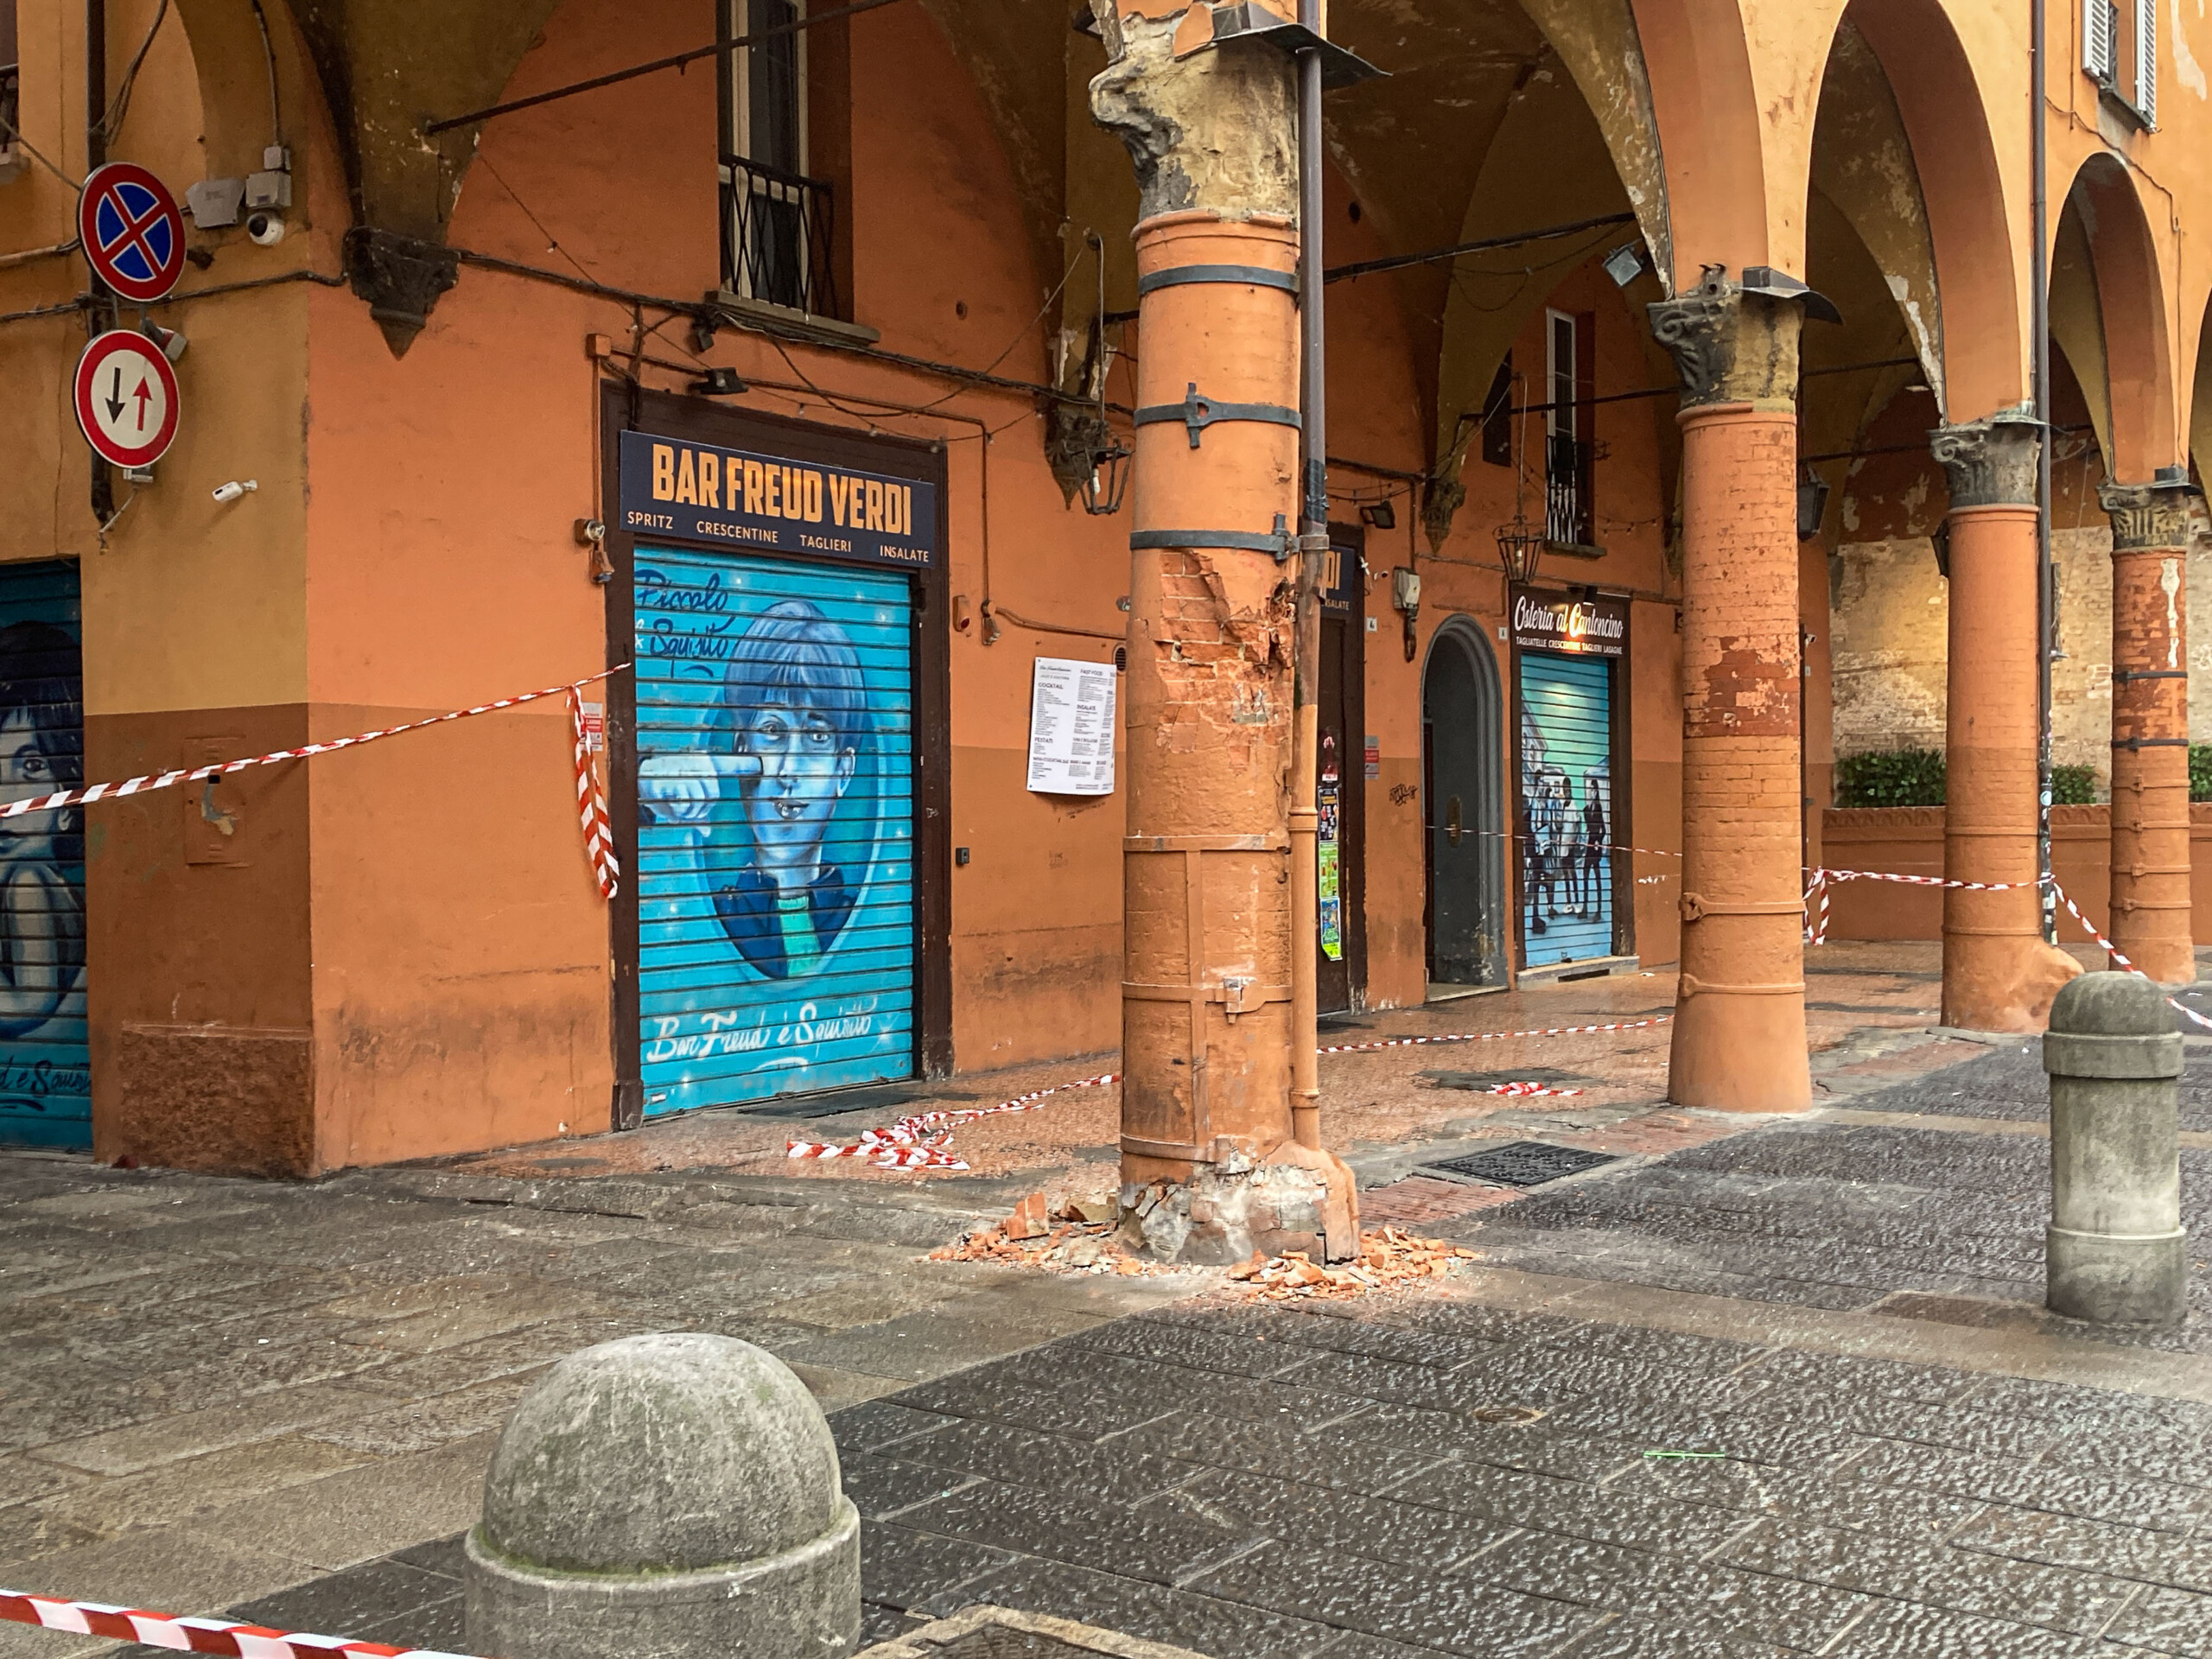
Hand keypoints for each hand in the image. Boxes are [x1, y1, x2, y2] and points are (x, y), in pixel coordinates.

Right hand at [638, 752, 762, 822]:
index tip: (758, 764)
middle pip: (711, 794)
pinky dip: (676, 809)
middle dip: (700, 809)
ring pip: (697, 799)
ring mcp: (678, 769)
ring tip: (675, 804)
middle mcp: (692, 763)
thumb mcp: (682, 803)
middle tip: (685, 808)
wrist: (635, 781)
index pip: (725, 766)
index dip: (742, 764)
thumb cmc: (662, 791)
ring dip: (687, 811)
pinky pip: (681, 801)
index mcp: (701, 765)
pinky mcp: (664, 778)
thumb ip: (696, 814)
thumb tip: (705, 831)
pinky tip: (667, 801)